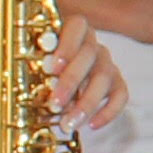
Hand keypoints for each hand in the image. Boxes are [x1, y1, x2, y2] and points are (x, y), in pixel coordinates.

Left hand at [43, 16, 129, 135]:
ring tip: (69, 123)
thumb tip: (32, 81)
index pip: (77, 26)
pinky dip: (108, 111)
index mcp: (73, 31)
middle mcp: (93, 45)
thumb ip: (33, 66)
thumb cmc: (41, 71)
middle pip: (89, 55)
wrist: (55, 84)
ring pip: (104, 78)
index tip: (52, 67)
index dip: (67, 46)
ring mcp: (106, 64)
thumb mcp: (33, 63)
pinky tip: (92, 125)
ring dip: (86, 102)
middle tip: (55, 103)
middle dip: (71, 81)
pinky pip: (121, 96)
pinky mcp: (116, 84)